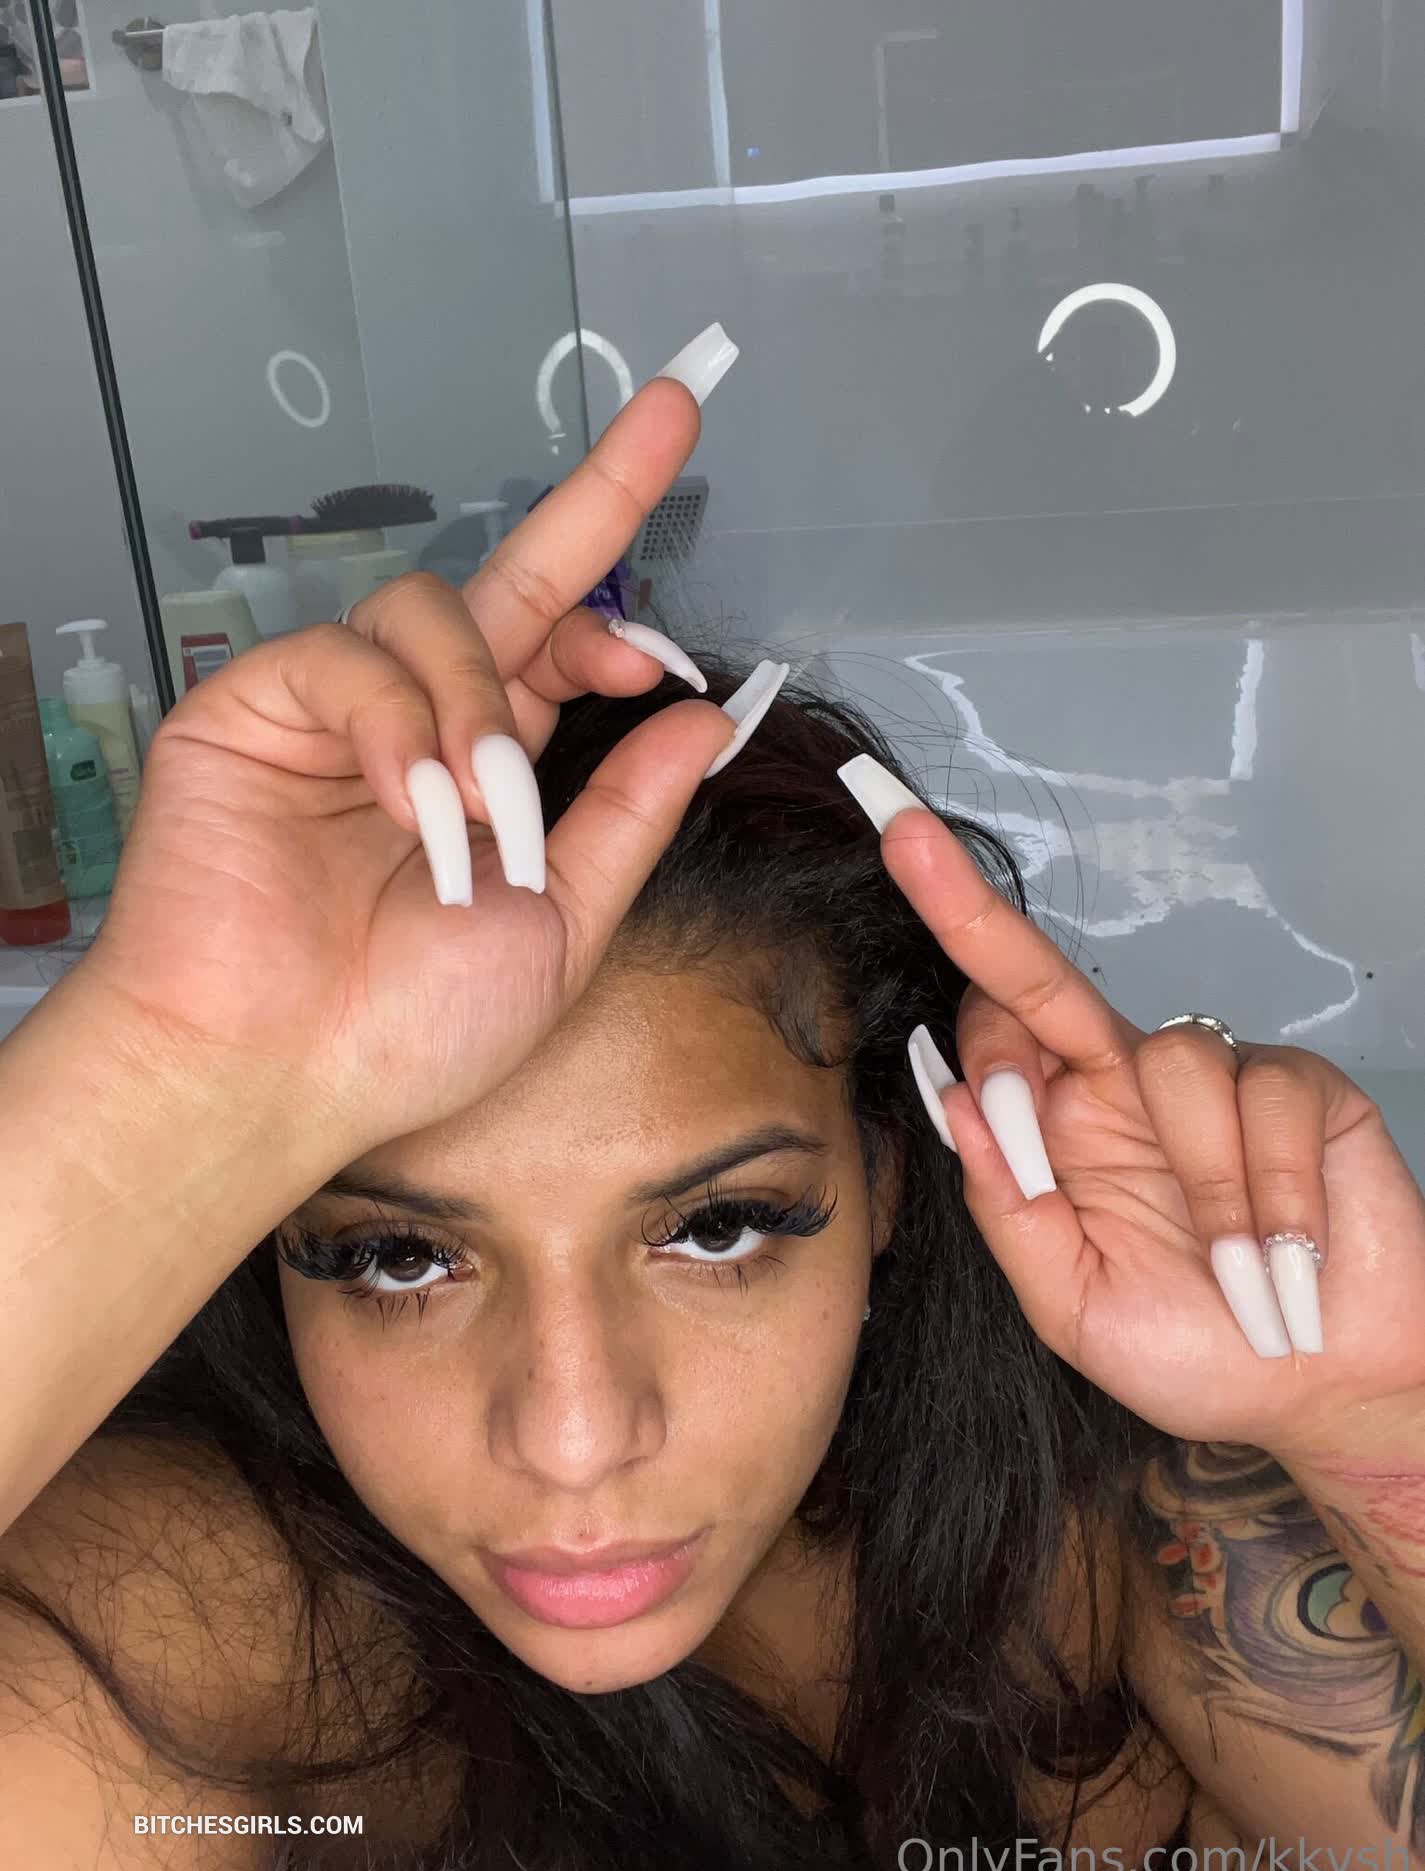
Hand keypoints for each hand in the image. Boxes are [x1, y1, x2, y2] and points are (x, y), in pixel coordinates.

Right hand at [81, 378, 742, 1157]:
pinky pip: (348, 659)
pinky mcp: (257, 705)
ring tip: (484, 810)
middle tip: (673, 415)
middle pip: (515, 578)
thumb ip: (629, 813)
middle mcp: (423, 721)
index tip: (667, 632)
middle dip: (600, 496)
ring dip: (481, 706)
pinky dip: (396, 729)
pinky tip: (405, 804)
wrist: (280, 1076)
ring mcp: (339, 708)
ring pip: (434, 610)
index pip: (565, 650)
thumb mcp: (560, 922)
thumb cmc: (409, 1027)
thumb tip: (705, 716)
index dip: (622, 606)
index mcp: (494, 769)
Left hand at [843, 758, 1424, 1463]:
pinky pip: (1266, 1098)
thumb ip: (1011, 1207)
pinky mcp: (1299, 1088)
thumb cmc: (1199, 1355)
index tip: (894, 851)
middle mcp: (1124, 1088)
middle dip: (969, 910)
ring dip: (1204, 1188)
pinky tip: (1290, 1258)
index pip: (993, 1025)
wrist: (1328, 1391)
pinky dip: (1274, 1195)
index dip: (945, 954)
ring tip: (1235, 1274)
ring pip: (1169, 1061)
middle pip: (1041, 978)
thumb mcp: (1075, 1302)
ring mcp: (1213, 1080)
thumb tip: (948, 1101)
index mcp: (1060, 1132)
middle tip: (903, 837)